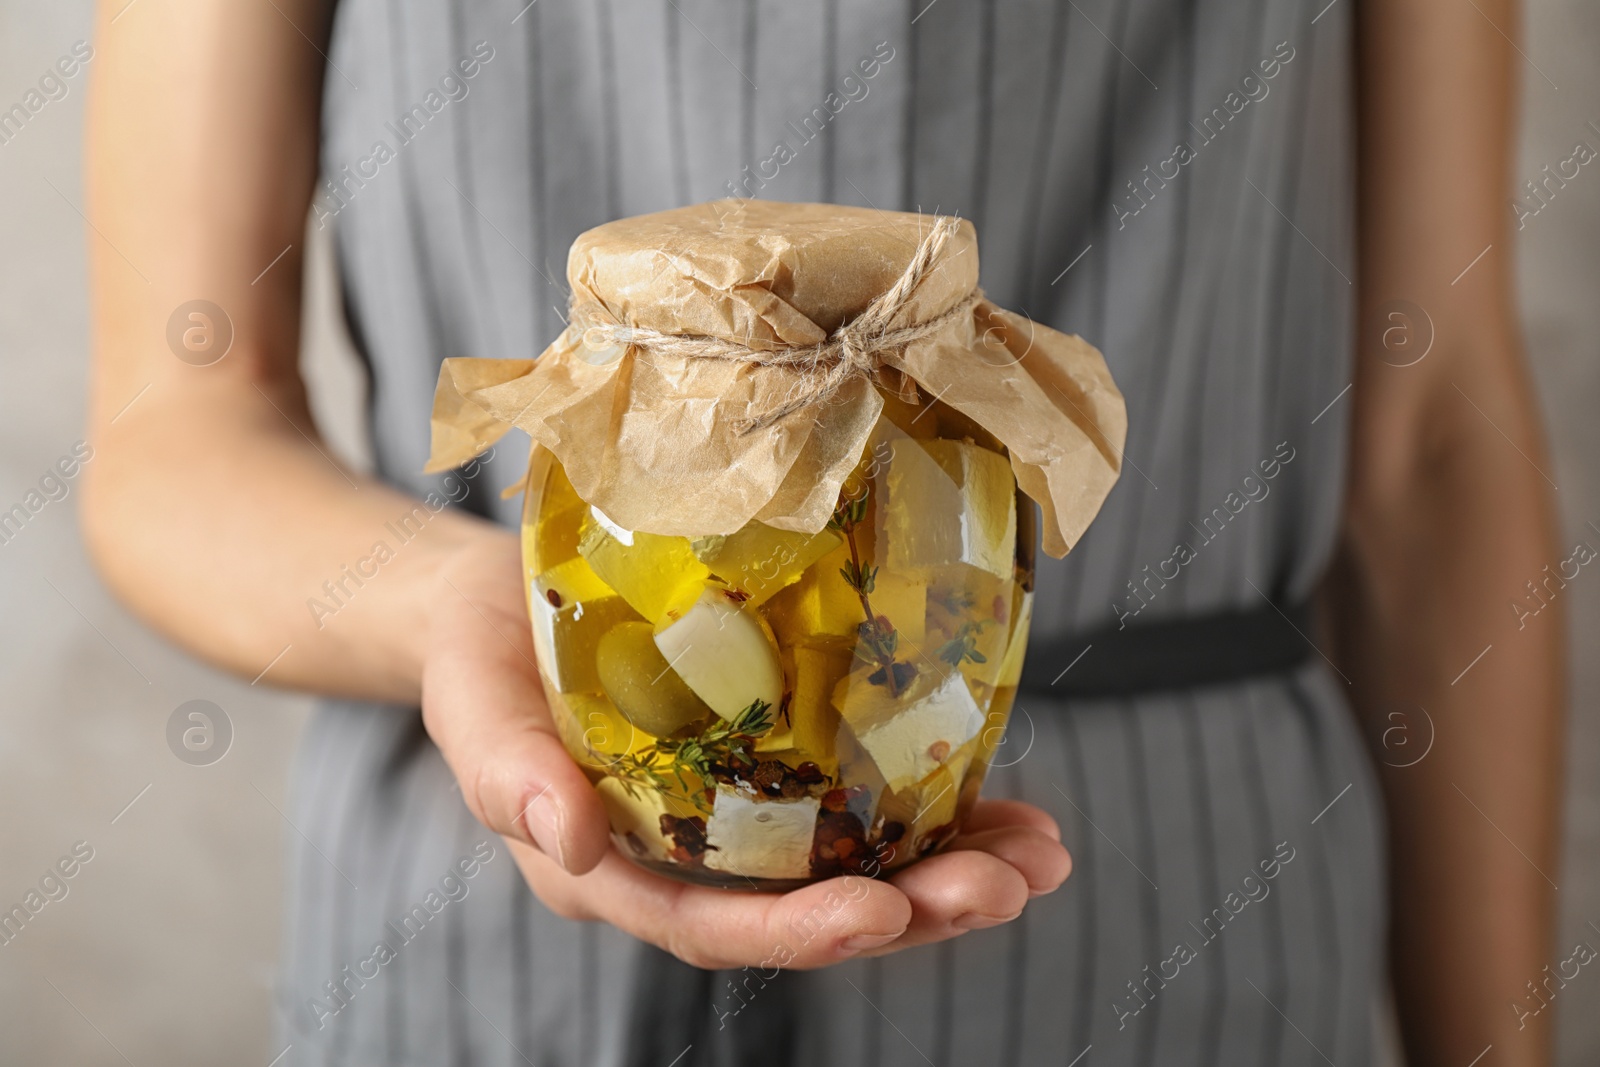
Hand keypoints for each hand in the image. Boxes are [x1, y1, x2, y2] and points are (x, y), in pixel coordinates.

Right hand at [421, 534, 1071, 969]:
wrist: (500, 608)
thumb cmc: (480, 660)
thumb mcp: (472, 709)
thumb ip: (504, 775)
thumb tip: (560, 841)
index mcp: (622, 876)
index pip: (720, 926)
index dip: (804, 932)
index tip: (885, 913)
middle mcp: (695, 866)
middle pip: (816, 913)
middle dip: (918, 912)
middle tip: (1008, 886)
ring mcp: (744, 823)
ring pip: (860, 869)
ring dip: (954, 871)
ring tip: (1039, 856)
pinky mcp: (779, 769)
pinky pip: (867, 806)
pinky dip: (943, 810)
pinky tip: (1008, 803)